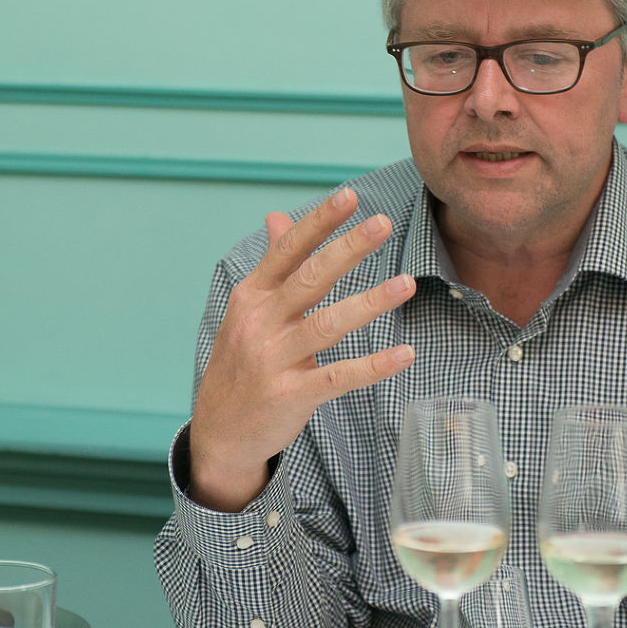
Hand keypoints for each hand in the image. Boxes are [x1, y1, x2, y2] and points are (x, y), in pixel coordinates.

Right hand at [188, 188, 416, 510]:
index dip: (318, 223)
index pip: (286, 251)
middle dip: (347, 249)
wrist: (220, 431)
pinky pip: (337, 377)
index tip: (349, 196)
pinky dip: (372, 366)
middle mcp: (259, 324)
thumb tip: (277, 217)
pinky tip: (404, 355)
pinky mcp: (290, 396)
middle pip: (308, 279)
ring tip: (406, 284)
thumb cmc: (241, 363)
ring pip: (326, 326)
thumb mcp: (247, 311)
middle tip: (383, 224)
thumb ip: (271, 265)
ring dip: (369, 303)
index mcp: (251, 297)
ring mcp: (272, 361)